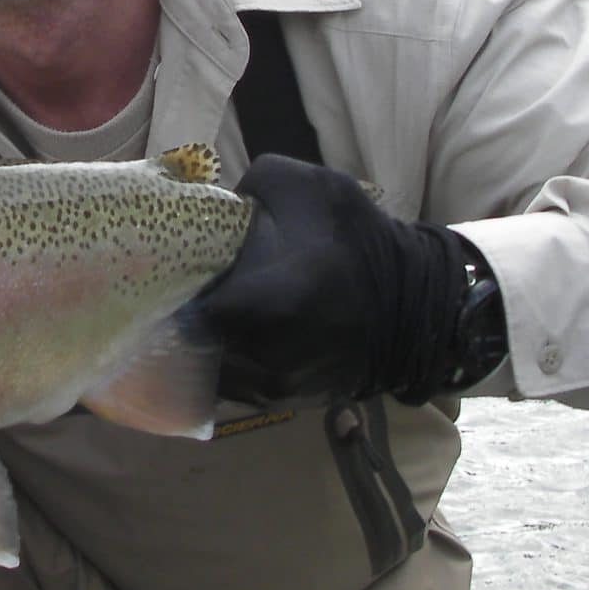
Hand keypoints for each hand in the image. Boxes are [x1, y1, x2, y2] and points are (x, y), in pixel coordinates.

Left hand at [194, 155, 484, 405]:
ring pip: (207, 368)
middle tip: (187, 285)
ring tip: (212, 309)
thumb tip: (212, 200)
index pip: (183, 305)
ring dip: (203, 342)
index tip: (173, 264)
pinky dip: (227, 361)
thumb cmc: (358, 241)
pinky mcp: (281, 403)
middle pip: (188, 341)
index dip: (171, 284)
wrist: (416, 304)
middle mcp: (258, 359)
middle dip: (183, 314)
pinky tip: (236, 332)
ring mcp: (269, 389)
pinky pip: (232, 385)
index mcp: (258, 306)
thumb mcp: (306, 186)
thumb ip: (250, 186)